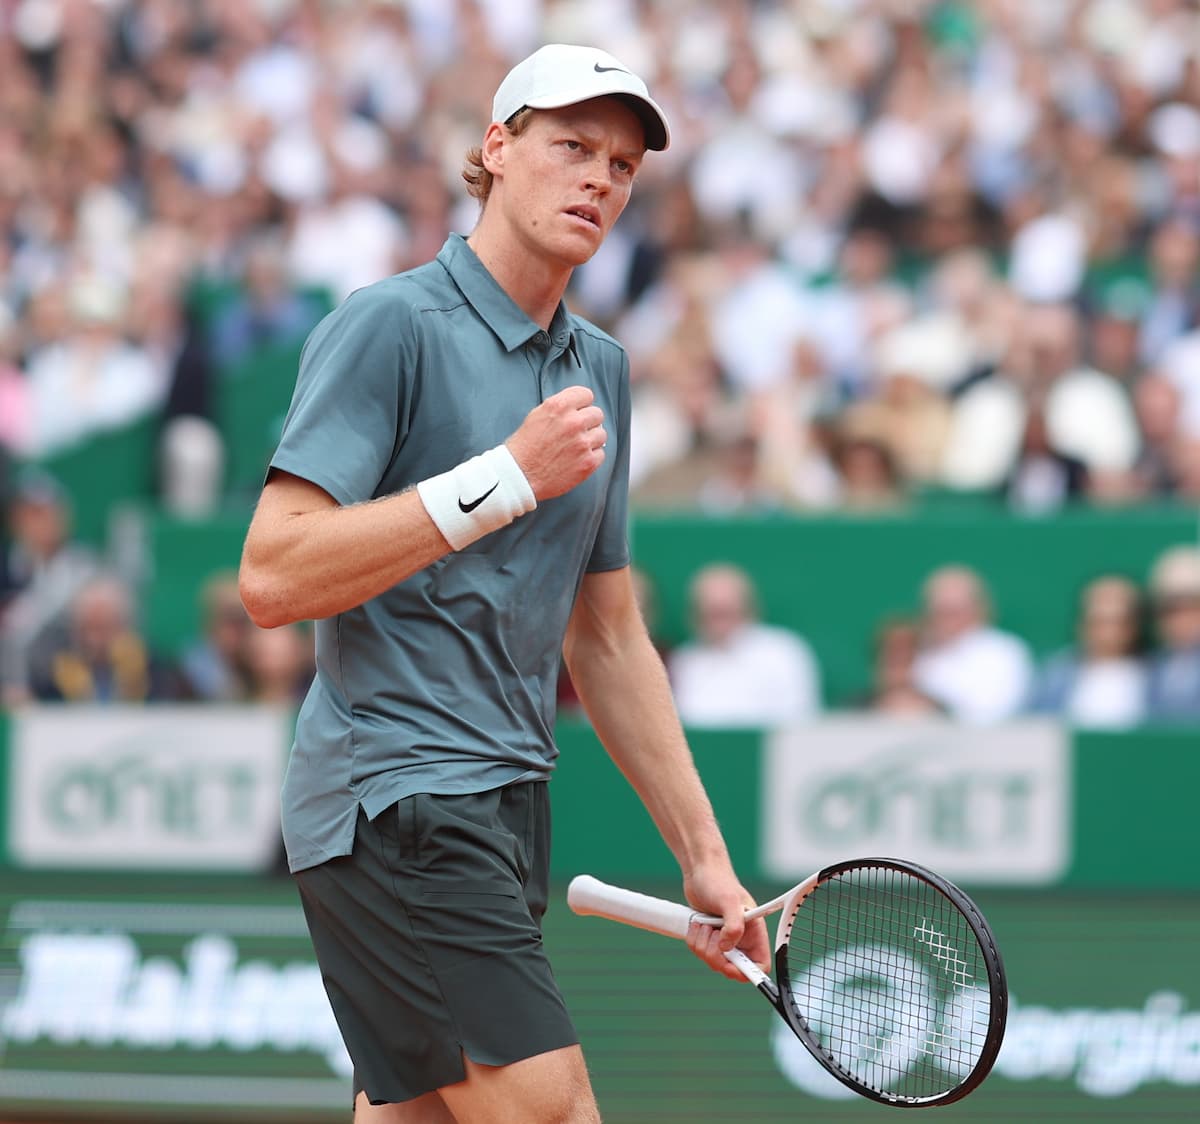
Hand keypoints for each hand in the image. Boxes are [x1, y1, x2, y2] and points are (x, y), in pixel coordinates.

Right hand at [505, 385, 605, 500]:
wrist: (518, 476)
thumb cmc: (523, 448)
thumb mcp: (536, 416)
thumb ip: (559, 408)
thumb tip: (577, 406)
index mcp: (559, 406)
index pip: (586, 395)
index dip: (582, 404)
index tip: (579, 411)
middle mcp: (573, 422)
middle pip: (597, 414)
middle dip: (588, 422)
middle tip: (577, 432)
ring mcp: (582, 443)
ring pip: (601, 434)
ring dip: (591, 440)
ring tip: (575, 447)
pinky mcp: (588, 462)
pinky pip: (601, 454)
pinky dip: (591, 457)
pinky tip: (577, 459)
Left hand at [682, 863, 770, 982]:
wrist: (700, 872)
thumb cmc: (718, 881)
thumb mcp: (728, 902)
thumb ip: (733, 926)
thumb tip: (726, 949)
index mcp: (754, 933)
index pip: (759, 966)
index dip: (747, 972)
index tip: (729, 965)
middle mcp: (741, 939)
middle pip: (731, 968)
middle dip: (716, 955)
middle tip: (711, 935)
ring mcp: (724, 940)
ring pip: (712, 961)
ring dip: (703, 944)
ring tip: (704, 923)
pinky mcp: (709, 938)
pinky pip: (699, 952)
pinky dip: (694, 940)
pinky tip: (697, 923)